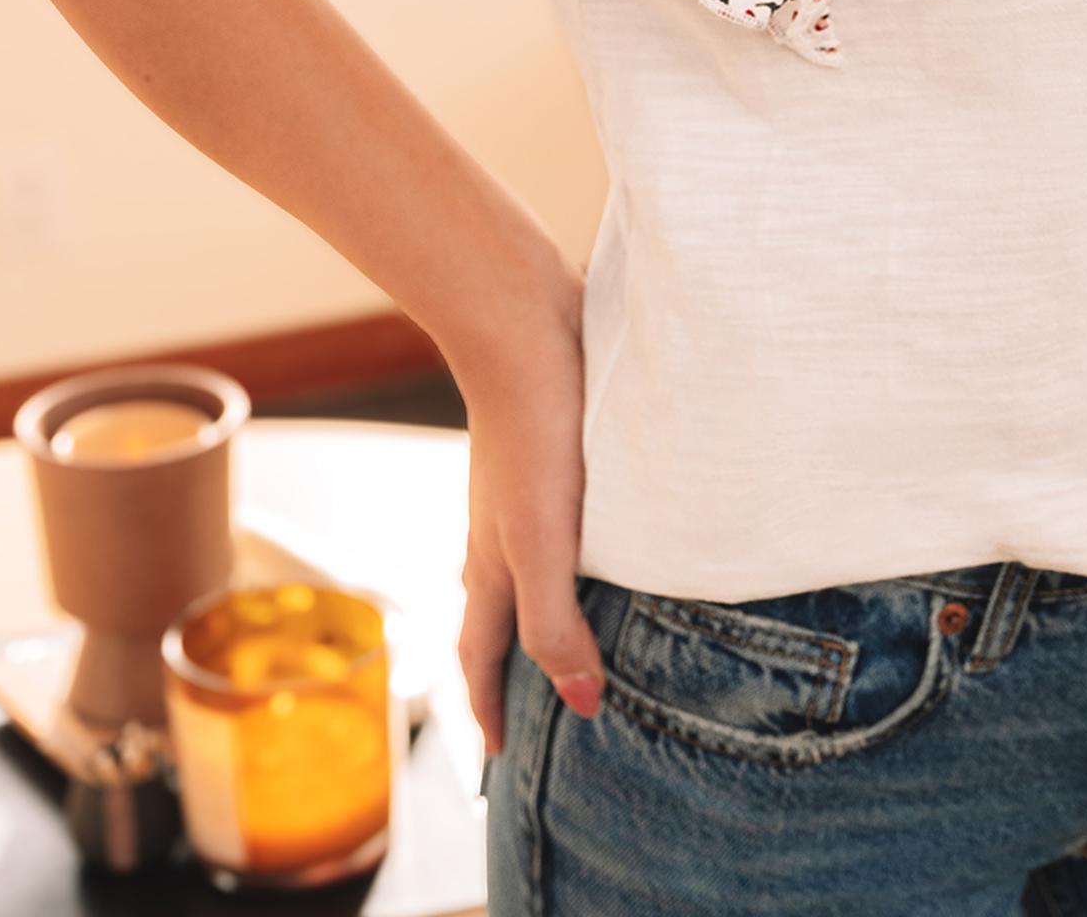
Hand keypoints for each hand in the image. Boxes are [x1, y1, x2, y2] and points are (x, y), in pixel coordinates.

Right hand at [453, 259, 605, 752]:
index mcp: (492, 563)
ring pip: (527, 570)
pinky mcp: (552, 456)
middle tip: (537, 712)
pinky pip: (555, 526)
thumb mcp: (543, 539)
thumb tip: (583, 702)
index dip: (490, 710)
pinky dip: (569, 558)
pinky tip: (606, 543)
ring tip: (577, 636)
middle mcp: (499, 534)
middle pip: (500, 619)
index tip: (500, 760)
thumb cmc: (532, 431)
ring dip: (543, 613)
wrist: (522, 325)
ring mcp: (522, 493)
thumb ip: (556, 620)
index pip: (481, 655)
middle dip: (511, 672)